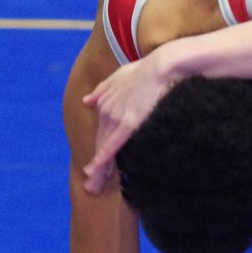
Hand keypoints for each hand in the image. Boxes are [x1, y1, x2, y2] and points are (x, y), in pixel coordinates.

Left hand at [81, 53, 176, 192]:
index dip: (100, 152)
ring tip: (94, 188)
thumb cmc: (152, 68)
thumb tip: (86, 100)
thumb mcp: (123, 74)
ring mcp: (116, 117)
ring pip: (104, 148)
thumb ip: (104, 88)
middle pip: (99, 143)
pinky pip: (112, 145)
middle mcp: (106, 110)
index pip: (103, 132)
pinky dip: (102, 159)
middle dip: (96, 167)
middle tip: (92, 187)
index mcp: (106, 100)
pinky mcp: (128, 123)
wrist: (165, 64)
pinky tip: (95, 172)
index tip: (98, 169)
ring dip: (99, 170)